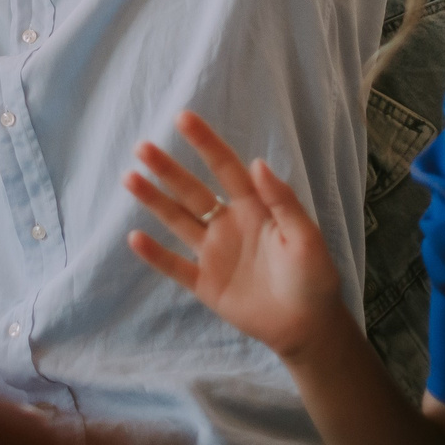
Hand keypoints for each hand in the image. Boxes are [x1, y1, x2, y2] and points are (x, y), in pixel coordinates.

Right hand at [125, 111, 346, 363]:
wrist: (308, 327)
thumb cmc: (314, 276)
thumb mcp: (305, 236)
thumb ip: (282, 201)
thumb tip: (257, 162)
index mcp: (254, 208)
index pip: (225, 167)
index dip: (205, 143)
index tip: (183, 118)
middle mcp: (228, 224)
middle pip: (192, 191)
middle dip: (167, 168)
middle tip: (142, 147)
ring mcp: (214, 254)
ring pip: (178, 220)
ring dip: (154, 200)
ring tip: (130, 177)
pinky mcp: (206, 285)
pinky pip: (175, 266)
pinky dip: (155, 254)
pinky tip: (134, 237)